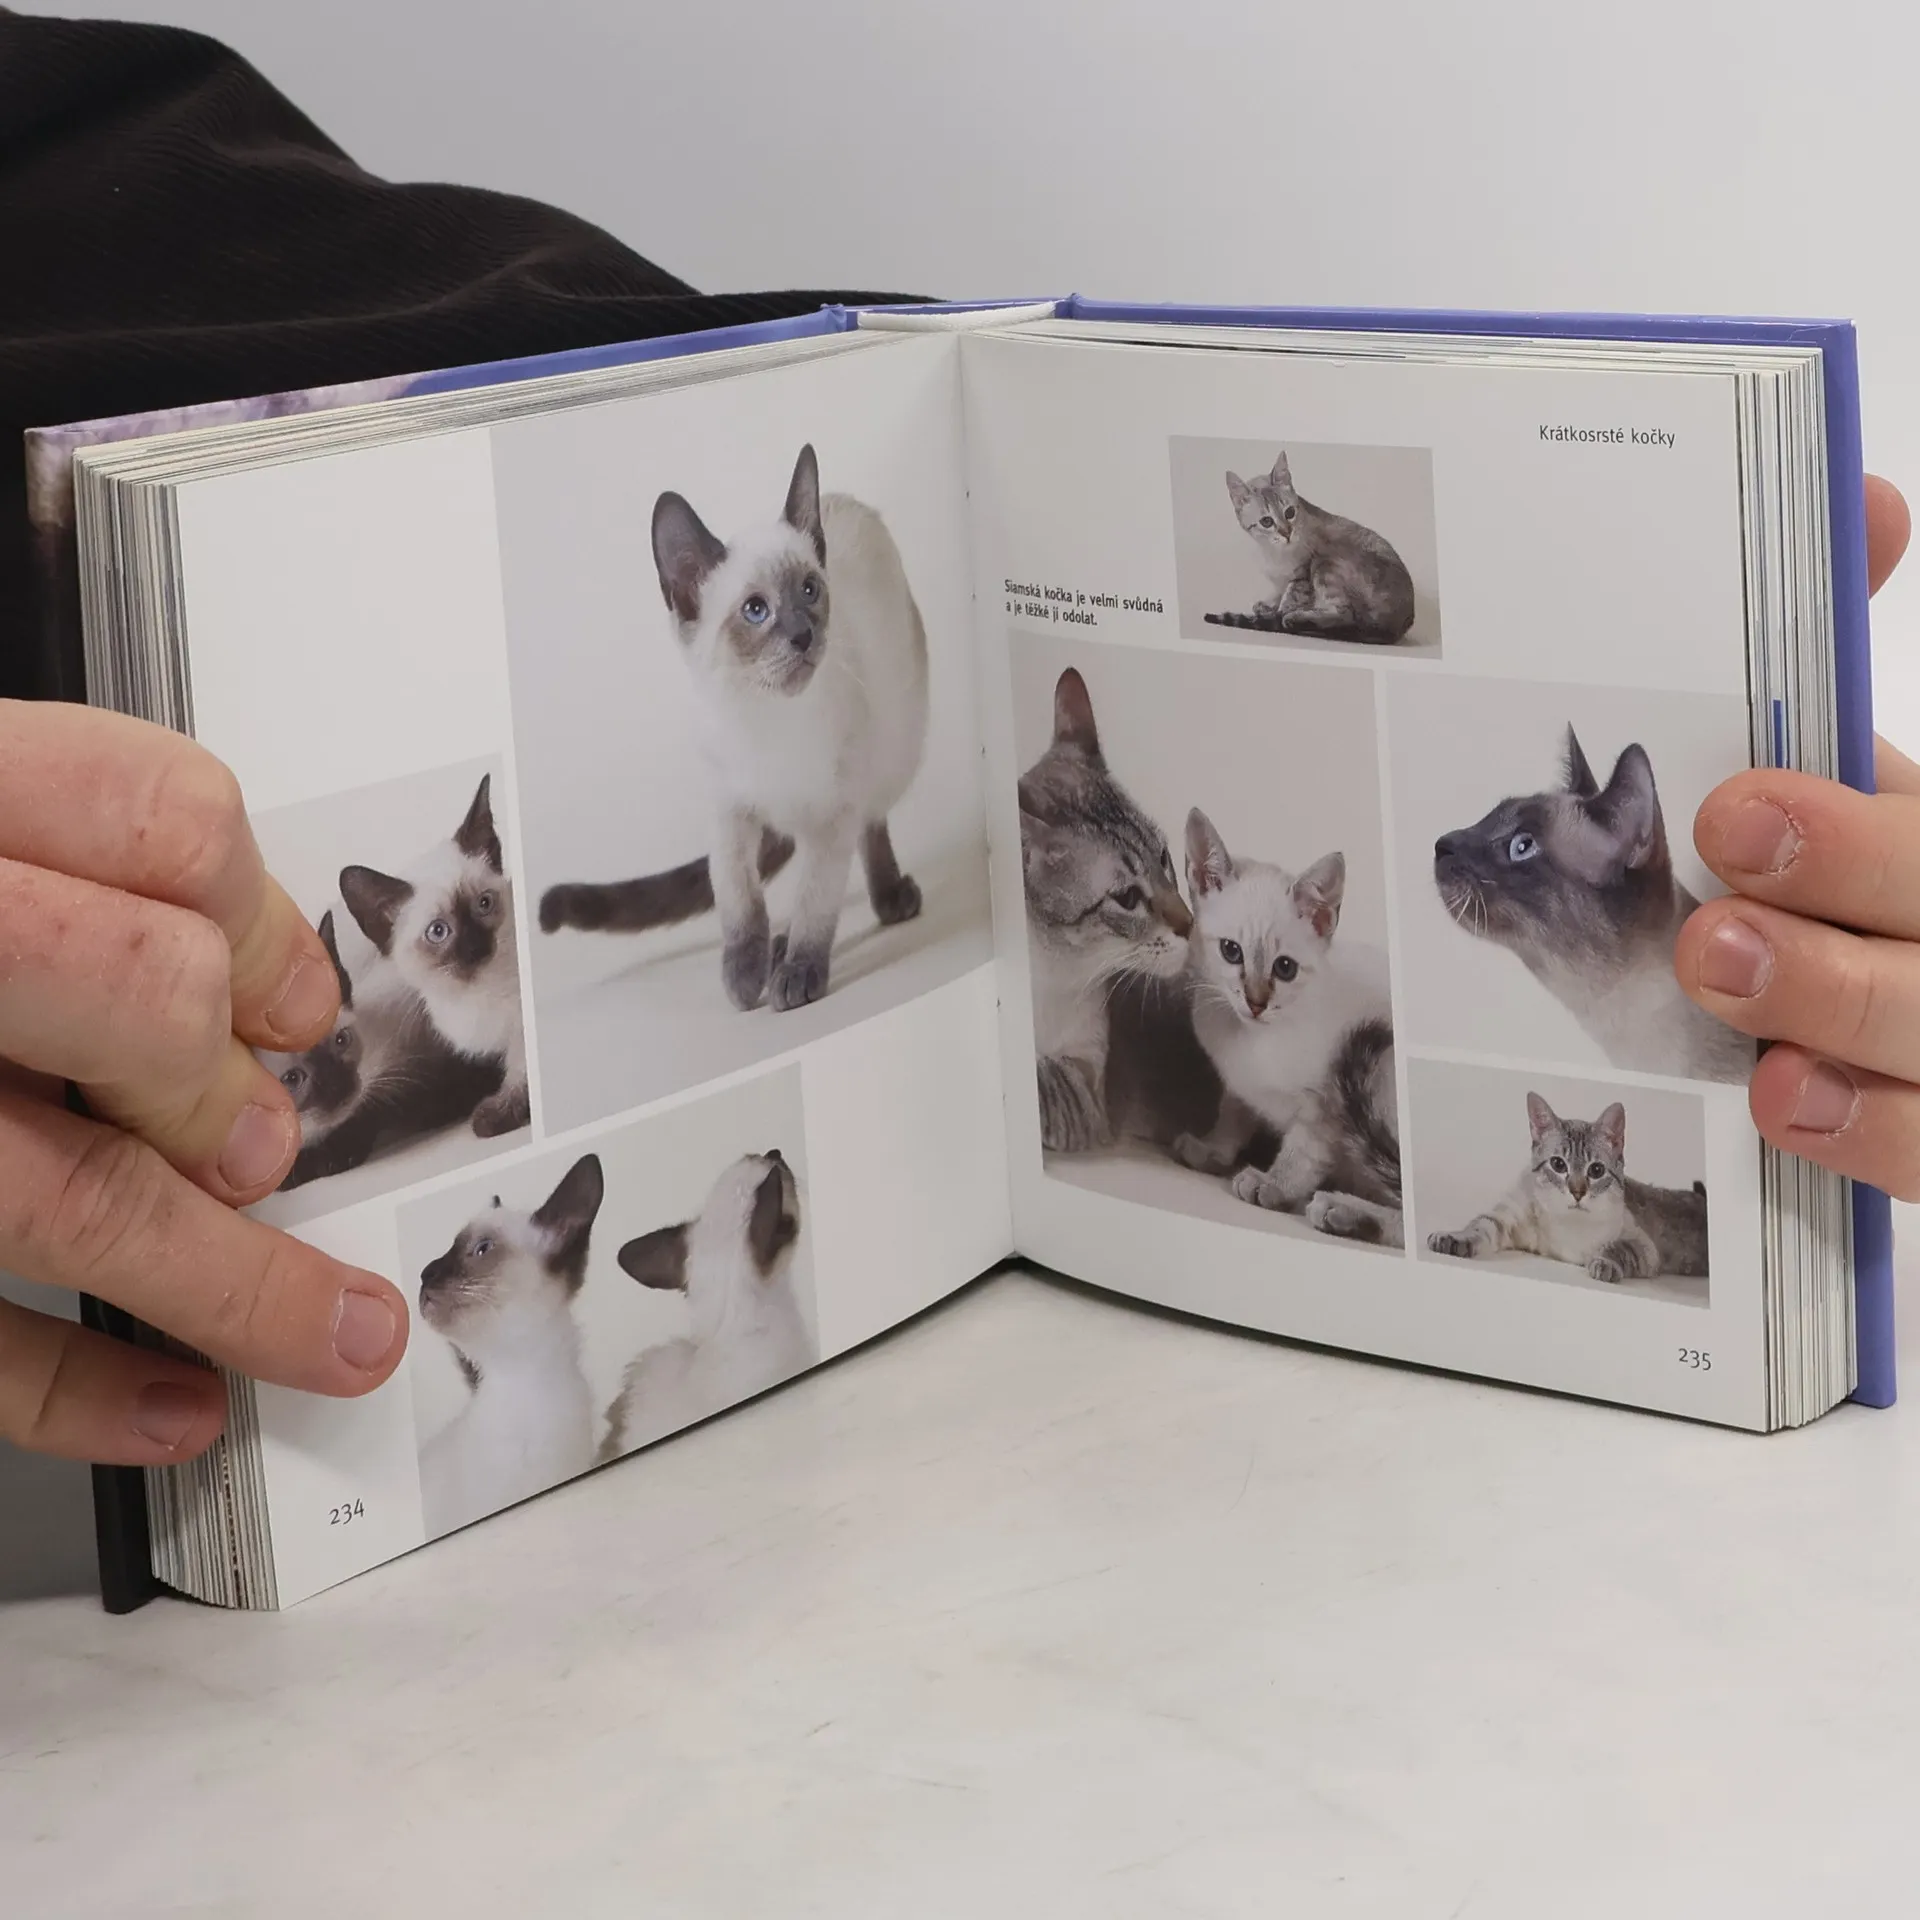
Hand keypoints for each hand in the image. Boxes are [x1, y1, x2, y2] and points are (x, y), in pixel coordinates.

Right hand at [0, 702, 408, 1462]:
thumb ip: (54, 877)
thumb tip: (253, 1005)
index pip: (163, 820)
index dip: (260, 924)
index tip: (290, 1006)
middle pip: (147, 996)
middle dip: (225, 1094)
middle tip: (252, 1144)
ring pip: (78, 1198)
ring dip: (236, 1286)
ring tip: (327, 1332)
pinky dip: (73, 1388)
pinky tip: (165, 1402)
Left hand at [1680, 476, 1919, 1194]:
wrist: (1890, 995)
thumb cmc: (1868, 873)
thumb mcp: (1856, 768)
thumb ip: (1832, 641)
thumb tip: (1861, 493)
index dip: (1856, 827)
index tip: (1736, 809)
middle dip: (1842, 898)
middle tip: (1711, 905)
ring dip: (1837, 1007)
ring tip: (1723, 977)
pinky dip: (1863, 1130)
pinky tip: (1781, 1100)